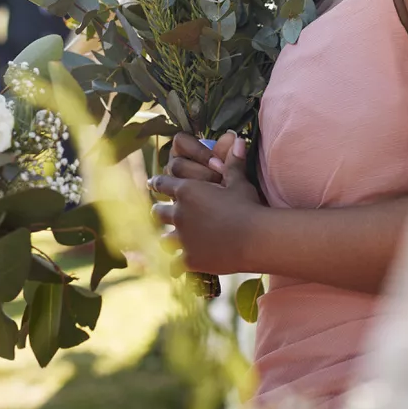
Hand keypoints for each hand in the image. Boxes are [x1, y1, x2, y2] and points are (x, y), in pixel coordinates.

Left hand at [148, 138, 261, 274]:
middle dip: (159, 212)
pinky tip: (176, 269)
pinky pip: (173, 265)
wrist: (254, 238)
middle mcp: (179, 214)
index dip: (157, 183)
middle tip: (160, 213)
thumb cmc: (247, 205)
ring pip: (162, 239)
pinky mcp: (190, 260)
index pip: (162, 183)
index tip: (152, 183)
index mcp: (187, 191)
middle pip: (157, 212)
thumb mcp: (239, 182)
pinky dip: (175, 266)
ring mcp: (183, 239)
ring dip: (165, 239)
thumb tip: (238, 139)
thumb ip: (233, 163)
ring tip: (168, 240)